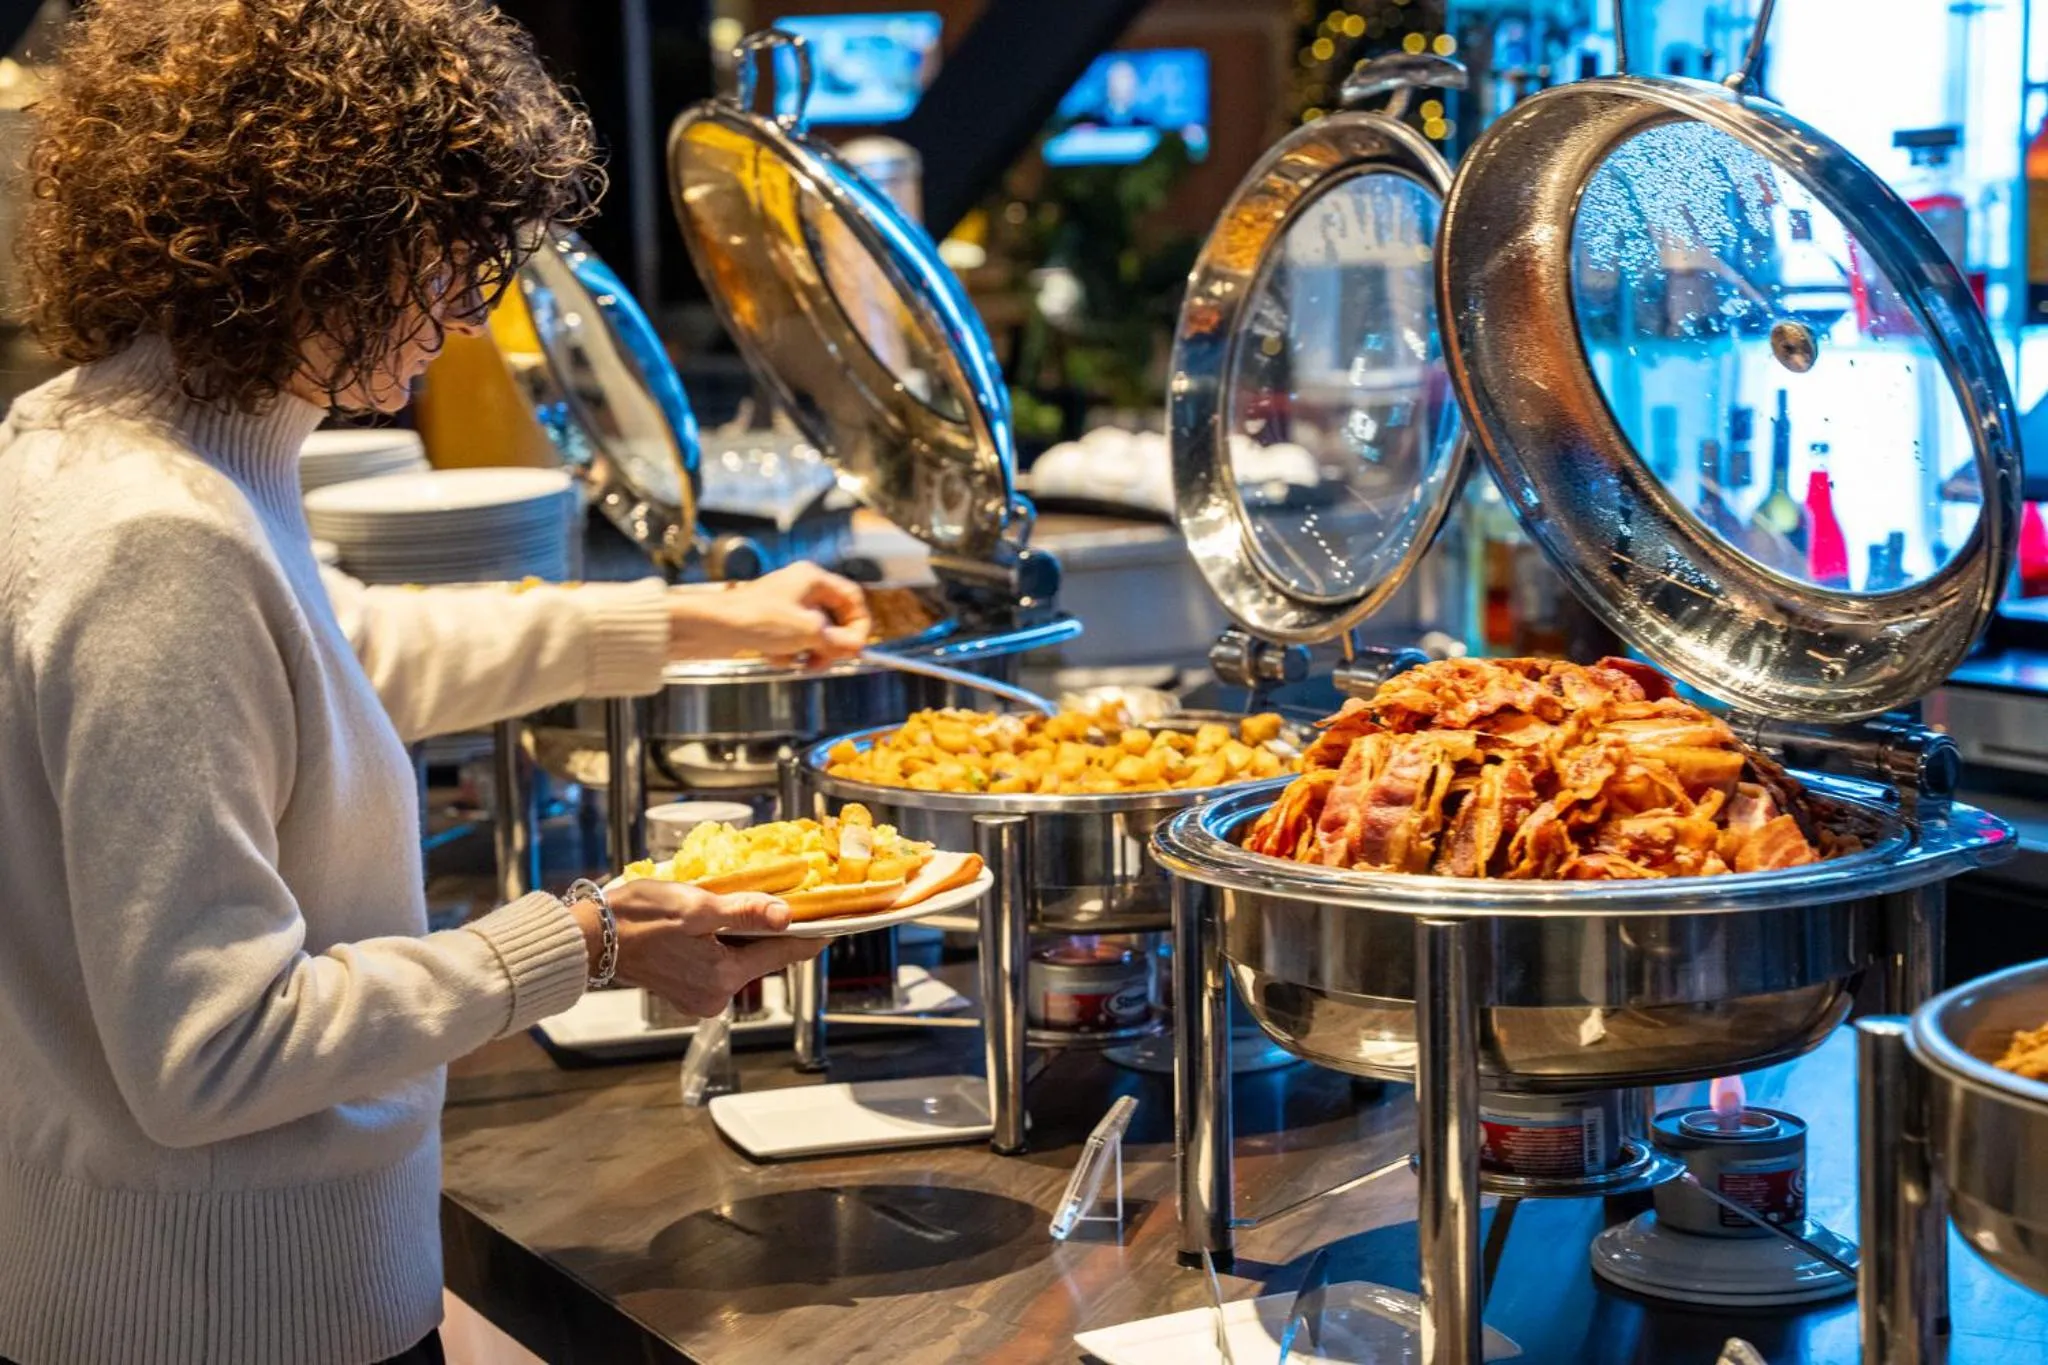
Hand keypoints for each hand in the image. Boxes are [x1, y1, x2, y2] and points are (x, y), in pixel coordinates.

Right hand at [568, 882, 822, 1017]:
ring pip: (740, 959)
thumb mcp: (696, 907)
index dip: (811, 935)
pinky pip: (718, 963)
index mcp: (721, 977)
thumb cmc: (637, 917)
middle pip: (762, 956)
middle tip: (792, 900)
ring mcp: (698, 996)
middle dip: (774, 930)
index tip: (837, 924)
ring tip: (748, 905)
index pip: (782, 953)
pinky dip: (724, 943)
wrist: (590, 937)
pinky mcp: (684, 989)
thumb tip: (785, 916)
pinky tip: (717, 922)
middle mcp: (714, 995)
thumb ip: (743, 912)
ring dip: (746, 935)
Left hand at [668, 562, 870, 666]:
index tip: (856, 648)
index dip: (859, 625)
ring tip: (797, 660)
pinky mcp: (769, 624)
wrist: (712, 627)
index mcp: (812, 579)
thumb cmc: (755, 618)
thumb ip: (839, 641)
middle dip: (831, 644)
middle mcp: (800, 588)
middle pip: (833, 619)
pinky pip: (792, 642)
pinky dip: (787, 653)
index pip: (852, 599)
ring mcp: (784, 606)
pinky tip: (774, 656)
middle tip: (826, 660)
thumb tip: (857, 647)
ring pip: (813, 634)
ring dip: (808, 651)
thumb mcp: (808, 632)